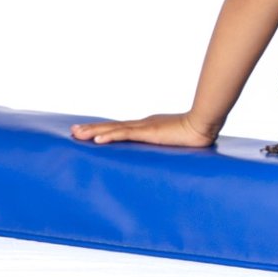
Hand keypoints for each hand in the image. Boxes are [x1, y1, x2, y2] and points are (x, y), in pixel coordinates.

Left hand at [69, 112, 220, 148]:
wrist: (204, 125)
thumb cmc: (195, 134)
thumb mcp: (175, 142)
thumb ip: (167, 145)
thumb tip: (164, 152)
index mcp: (147, 127)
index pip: (120, 129)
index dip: (103, 130)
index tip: (87, 132)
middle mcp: (141, 125)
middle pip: (111, 127)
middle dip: (91, 129)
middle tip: (73, 131)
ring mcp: (144, 127)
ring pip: (113, 130)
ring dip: (93, 132)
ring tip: (77, 135)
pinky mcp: (148, 133)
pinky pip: (124, 135)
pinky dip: (109, 137)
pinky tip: (96, 141)